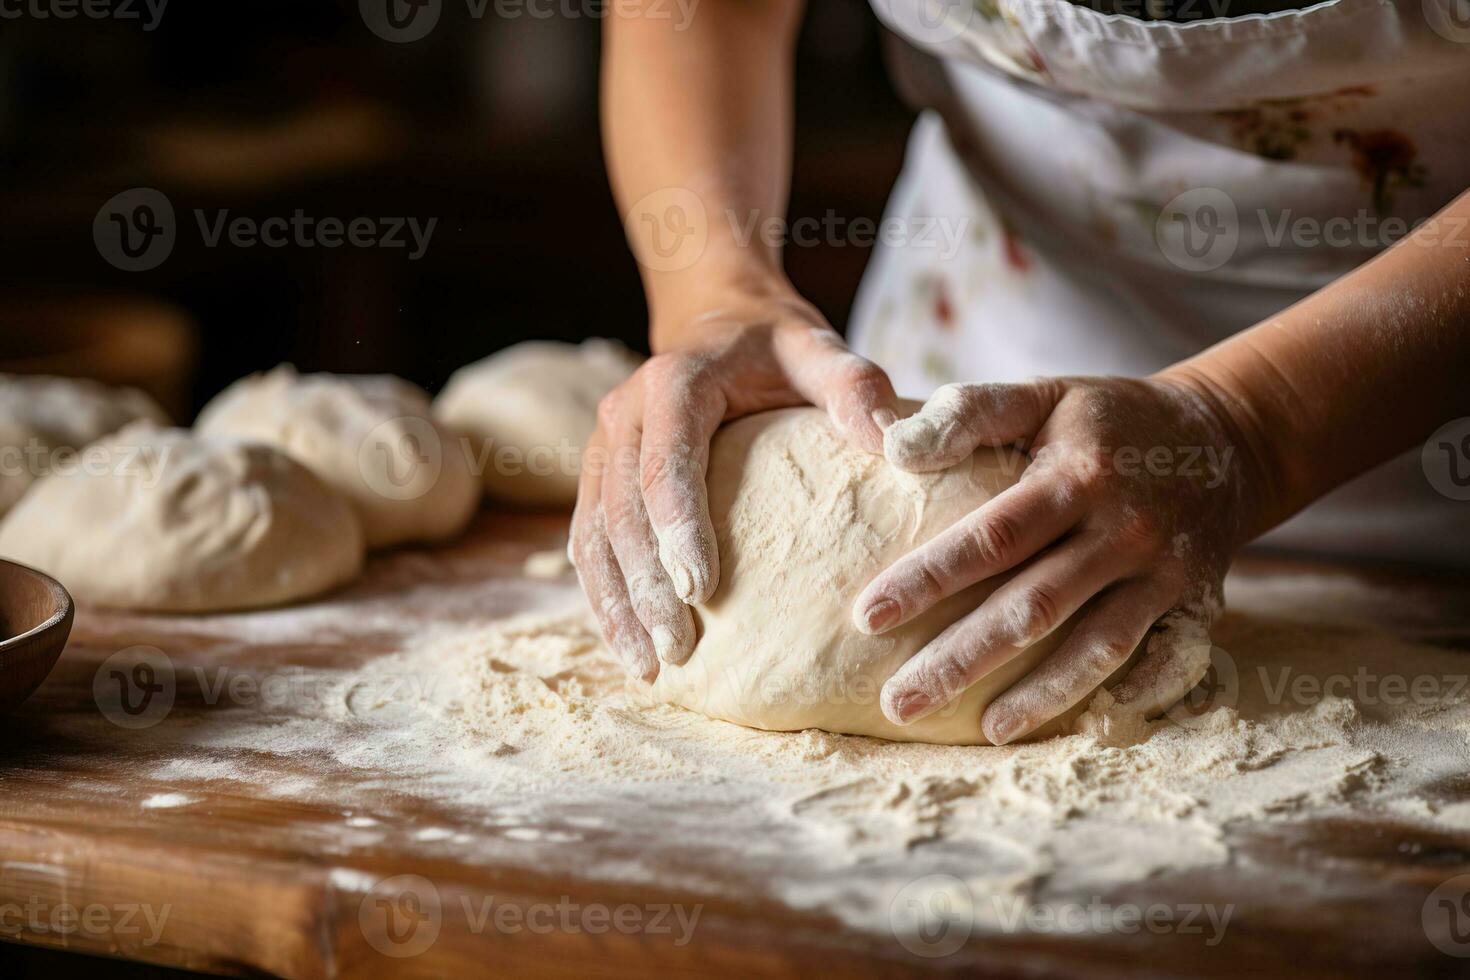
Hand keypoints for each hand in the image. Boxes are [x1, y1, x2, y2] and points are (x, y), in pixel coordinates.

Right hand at [571, 290, 898, 681]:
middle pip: (623, 510)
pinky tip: (626, 643)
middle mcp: (623, 413)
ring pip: (595, 533)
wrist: (719, 321)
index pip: (667, 462)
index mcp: (674, 383)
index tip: (701, 591)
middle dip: (646, 585)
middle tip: (678, 650)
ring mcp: (601, 446)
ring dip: (616, 603)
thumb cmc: (777, 348)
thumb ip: (856, 389)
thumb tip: (897, 446)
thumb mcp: (821, 352)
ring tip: (647, 665)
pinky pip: (589, 540)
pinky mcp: (597, 475)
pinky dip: (602, 594)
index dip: (679, 527)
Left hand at [854, 376, 1265, 743]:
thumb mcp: (1044, 395)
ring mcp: (1165, 574)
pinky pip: (1166, 664)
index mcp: (1077, 476)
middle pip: (1034, 607)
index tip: (867, 616)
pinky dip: (1128, 698)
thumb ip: (970, 413)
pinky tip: (1077, 727)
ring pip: (1097, 647)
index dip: (930, 578)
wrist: (1224, 436)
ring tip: (983, 731)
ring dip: (1039, 696)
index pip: (993, 537)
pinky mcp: (1199, 605)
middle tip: (899, 703)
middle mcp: (1124, 530)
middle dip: (962, 659)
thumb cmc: (1106, 420)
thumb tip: (893, 448)